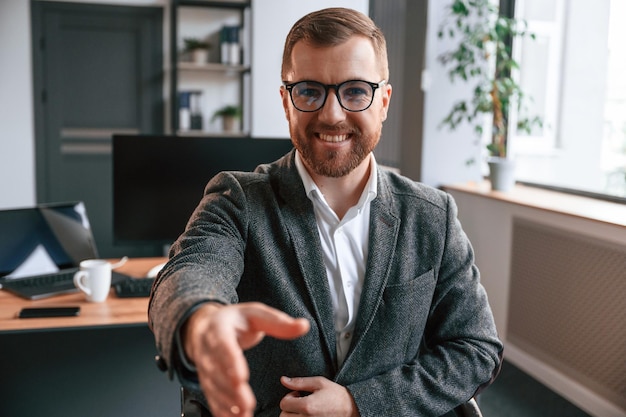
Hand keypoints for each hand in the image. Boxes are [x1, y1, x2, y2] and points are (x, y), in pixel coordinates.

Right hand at [183, 302, 309, 416]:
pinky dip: (222, 409)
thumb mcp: (256, 315)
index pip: (223, 345)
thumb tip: (304, 325)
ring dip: (228, 402)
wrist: (206, 327)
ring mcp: (205, 367)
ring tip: (244, 414)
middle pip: (217, 371)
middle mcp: (208, 349)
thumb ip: (278, 322)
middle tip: (247, 403)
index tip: (242, 377)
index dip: (231, 362)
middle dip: (231, 389)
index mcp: (219, 329)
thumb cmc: (236, 320)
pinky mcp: (207, 380)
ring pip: (214, 387)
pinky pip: (212, 396)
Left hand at [279, 376, 358, 416]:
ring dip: (292, 415)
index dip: (289, 396)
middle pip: (283, 416)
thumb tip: (283, 380)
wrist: (352, 409)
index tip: (298, 394)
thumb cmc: (336, 395)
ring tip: (304, 409)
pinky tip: (307, 415)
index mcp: (307, 406)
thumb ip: (299, 382)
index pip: (284, 404)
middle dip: (289, 408)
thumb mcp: (319, 383)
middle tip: (300, 402)